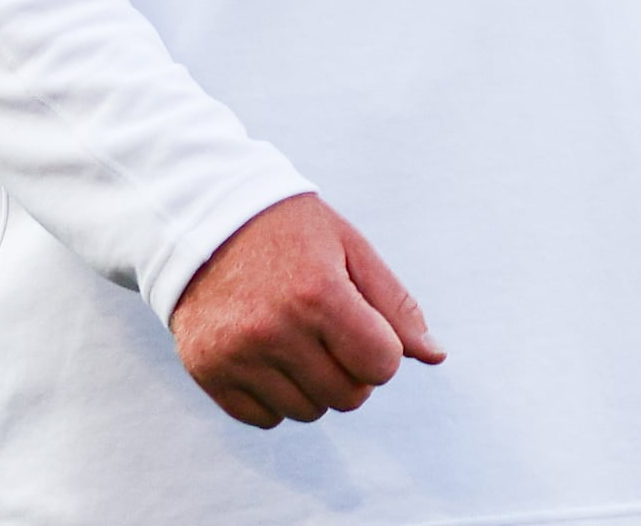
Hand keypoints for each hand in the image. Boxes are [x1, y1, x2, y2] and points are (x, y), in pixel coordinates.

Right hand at [169, 193, 443, 427]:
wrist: (204, 221)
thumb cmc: (292, 233)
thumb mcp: (350, 248)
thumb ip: (395, 304)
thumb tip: (435, 356)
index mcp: (317, 294)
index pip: (382, 365)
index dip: (383, 349)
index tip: (365, 324)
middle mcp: (273, 330)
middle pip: (348, 396)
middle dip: (353, 371)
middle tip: (332, 333)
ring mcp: (236, 355)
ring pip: (307, 412)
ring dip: (315, 386)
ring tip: (299, 340)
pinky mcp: (208, 372)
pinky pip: (264, 418)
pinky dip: (276, 397)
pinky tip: (269, 356)